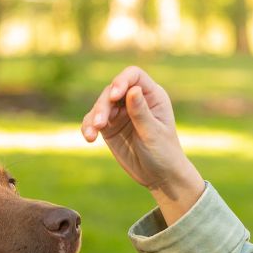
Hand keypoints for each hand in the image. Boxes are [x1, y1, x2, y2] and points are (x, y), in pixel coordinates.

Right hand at [81, 66, 203, 223]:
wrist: (160, 176)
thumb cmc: (164, 153)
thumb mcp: (153, 134)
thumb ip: (141, 113)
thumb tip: (132, 90)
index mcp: (152, 95)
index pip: (134, 76)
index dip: (121, 81)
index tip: (114, 95)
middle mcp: (135, 100)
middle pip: (112, 90)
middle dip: (104, 105)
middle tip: (100, 123)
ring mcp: (120, 112)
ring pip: (101, 105)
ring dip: (94, 117)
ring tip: (92, 134)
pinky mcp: (109, 126)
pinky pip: (93, 121)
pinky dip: (88, 127)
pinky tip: (89, 138)